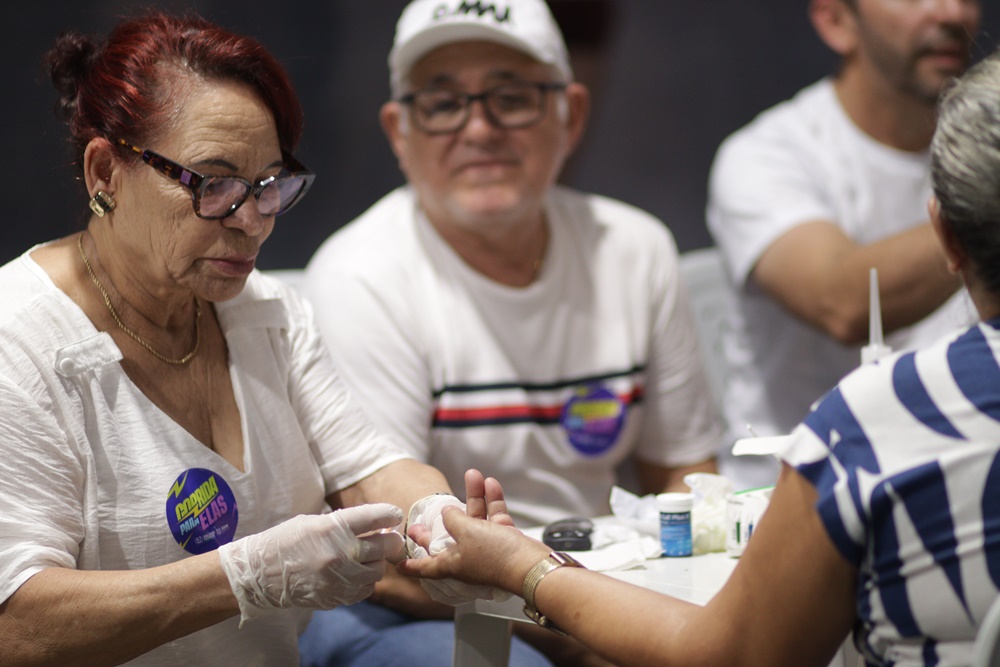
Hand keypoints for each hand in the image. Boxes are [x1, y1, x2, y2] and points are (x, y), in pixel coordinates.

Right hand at [218, 503, 404, 624]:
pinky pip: (366, 589)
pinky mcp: (336, 597)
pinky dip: (366, 580)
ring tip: (368, 556)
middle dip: (391, 540)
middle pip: (385, 545)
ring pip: (378, 569)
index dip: (390, 514)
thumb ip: (346, 523)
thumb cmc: (287, 541)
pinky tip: (357, 573)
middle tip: (388, 537)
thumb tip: (377, 525)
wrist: (260, 574)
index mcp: (332, 528)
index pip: (375, 517)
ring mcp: (338, 578)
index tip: (394, 515)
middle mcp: (339, 553)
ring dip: (377, 561)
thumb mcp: (314, 522)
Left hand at [399, 470, 547, 594]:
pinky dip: (492, 501)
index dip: (412, 566)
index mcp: (452, 564)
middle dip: (437, 524)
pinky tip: (490, 483)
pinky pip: (494, 517)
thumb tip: (447, 512)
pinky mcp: (505, 539)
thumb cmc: (494, 555)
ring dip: (474, 496)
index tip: (399, 566)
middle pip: (448, 538)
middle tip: (420, 519)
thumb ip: (452, 519)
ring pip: (475, 519)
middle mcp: (467, 557)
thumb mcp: (465, 532)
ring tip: (473, 473)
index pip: (426, 567)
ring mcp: (487, 548)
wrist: (530, 565)